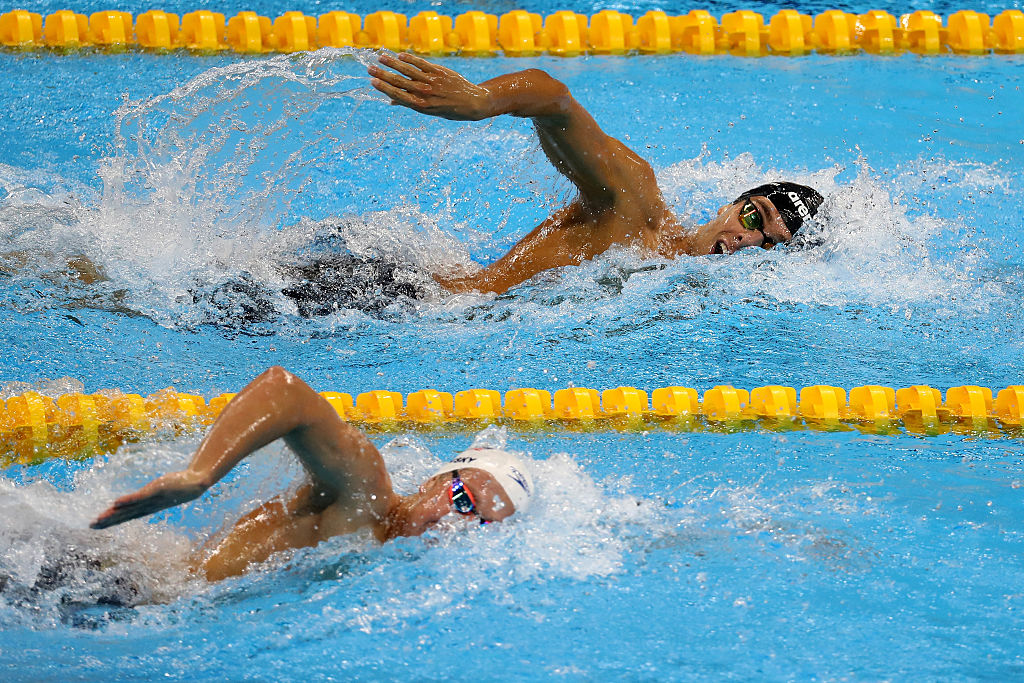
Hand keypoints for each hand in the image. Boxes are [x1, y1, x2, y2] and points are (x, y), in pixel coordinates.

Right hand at [91, 470, 207, 529]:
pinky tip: (115, 503)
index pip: (125, 517)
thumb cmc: (176, 488)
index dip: (110, 522)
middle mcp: (147, 507)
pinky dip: (128, 500)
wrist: (195, 484)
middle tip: (91, 527)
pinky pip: (140, 497)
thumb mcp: (158, 494)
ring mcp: (151, 500)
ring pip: (129, 509)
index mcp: (146, 508)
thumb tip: (137, 499)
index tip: (95, 527)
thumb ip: (146, 498)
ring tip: (99, 518)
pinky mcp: (156, 490)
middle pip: (124, 516)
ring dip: (113, 514)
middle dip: (107, 522)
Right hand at [368, 53, 490, 120]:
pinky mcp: (439, 72)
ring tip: (380, 57)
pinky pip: (421, 64)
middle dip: (383, 74)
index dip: (384, 88)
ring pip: (408, 70)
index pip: (397, 95)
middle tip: (369, 68)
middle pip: (399, 81)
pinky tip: (400, 55)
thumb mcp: (430, 111)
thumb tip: (392, 101)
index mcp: (420, 106)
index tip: (372, 82)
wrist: (472, 103)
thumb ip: (412, 103)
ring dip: (392, 63)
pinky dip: (410, 59)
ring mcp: (431, 81)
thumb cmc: (449, 109)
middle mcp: (424, 93)